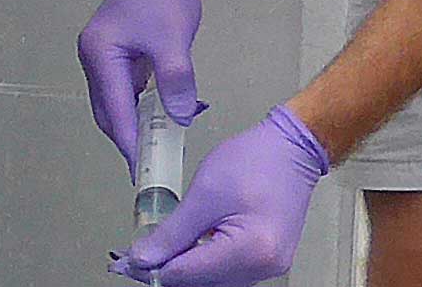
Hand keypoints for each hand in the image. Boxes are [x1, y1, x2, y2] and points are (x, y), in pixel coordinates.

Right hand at [76, 0, 213, 160]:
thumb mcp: (173, 39)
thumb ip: (175, 80)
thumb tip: (180, 118)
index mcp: (100, 52)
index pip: (114, 109)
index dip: (129, 141)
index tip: (142, 170)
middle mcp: (94, 57)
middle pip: (107, 111)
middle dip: (129, 139)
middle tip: (152, 166)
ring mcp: (103, 56)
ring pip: (115, 103)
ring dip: (134, 125)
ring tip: (157, 149)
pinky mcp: (116, 54)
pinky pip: (124, 91)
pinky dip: (140, 108)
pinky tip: (159, 120)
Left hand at [112, 106, 331, 283]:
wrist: (292, 148)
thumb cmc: (257, 160)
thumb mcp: (204, 193)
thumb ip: (173, 232)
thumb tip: (145, 258)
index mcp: (251, 250)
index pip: (189, 274)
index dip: (154, 269)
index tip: (128, 263)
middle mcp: (264, 266)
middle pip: (202, 284)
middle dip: (168, 270)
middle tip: (137, 258)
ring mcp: (269, 266)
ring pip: (213, 282)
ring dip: (185, 269)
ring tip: (159, 251)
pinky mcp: (267, 260)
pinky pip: (227, 272)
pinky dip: (204, 264)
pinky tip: (187, 249)